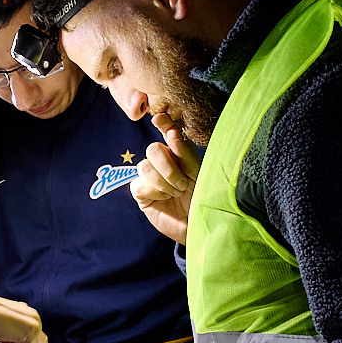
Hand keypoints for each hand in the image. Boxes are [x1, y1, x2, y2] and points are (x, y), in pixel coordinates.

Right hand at [132, 114, 201, 245]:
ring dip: (164, 182)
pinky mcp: (141, 192)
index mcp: (177, 152)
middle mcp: (162, 161)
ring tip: (176, 193)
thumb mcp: (199, 172)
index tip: (160, 120)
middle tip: (183, 184)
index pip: (165, 131)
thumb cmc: (202, 197)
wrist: (198, 223)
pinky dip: (155, 192)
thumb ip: (185, 152)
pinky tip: (164, 199)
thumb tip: (171, 132)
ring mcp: (149, 176)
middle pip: (153, 149)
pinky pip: (140, 184)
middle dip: (169, 167)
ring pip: (144, 165)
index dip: (161, 123)